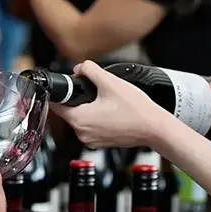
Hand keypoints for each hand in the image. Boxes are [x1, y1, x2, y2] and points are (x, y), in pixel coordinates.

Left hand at [53, 61, 172, 149]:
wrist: (154, 128)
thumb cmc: (136, 110)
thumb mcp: (109, 82)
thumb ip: (90, 70)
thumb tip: (79, 68)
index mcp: (79, 120)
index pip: (56, 105)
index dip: (61, 93)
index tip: (68, 86)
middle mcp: (82, 134)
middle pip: (69, 112)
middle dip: (77, 100)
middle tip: (93, 91)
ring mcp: (91, 141)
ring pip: (80, 120)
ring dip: (87, 109)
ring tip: (105, 101)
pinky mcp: (100, 143)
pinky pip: (91, 128)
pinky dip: (96, 119)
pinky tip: (110, 112)